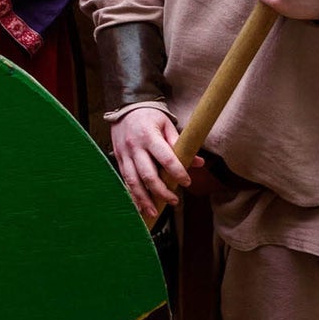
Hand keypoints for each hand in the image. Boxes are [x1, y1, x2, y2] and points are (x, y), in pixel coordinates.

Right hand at [110, 105, 196, 219]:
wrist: (126, 107)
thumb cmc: (150, 116)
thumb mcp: (168, 125)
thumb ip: (181, 144)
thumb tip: (199, 163)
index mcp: (150, 136)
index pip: (166, 159)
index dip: (177, 172)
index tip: (186, 182)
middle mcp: (135, 147)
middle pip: (148, 175)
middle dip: (161, 191)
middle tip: (174, 201)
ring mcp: (124, 154)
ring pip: (133, 181)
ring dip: (144, 199)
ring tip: (154, 212)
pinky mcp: (119, 159)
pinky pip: (125, 180)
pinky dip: (133, 194)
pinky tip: (139, 206)